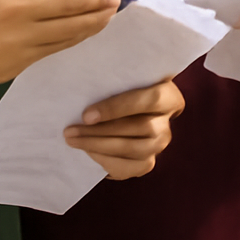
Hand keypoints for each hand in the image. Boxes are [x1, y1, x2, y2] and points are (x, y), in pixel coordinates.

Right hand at [0, 0, 120, 82]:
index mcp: (13, 5)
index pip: (68, 2)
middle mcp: (17, 35)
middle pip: (71, 26)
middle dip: (97, 16)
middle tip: (116, 5)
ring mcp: (12, 58)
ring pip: (60, 44)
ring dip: (83, 31)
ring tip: (100, 18)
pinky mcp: (5, 72)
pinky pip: (41, 55)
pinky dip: (60, 43)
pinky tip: (70, 32)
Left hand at [64, 78, 184, 179]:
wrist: (132, 112)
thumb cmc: (124, 89)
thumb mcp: (126, 79)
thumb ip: (115, 78)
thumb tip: (84, 71)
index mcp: (169, 96)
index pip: (149, 101)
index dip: (118, 108)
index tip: (87, 114)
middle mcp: (168, 123)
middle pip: (140, 129)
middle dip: (100, 132)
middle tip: (70, 130)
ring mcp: (159, 146)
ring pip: (131, 150)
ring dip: (98, 147)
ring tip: (72, 140)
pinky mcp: (146, 164)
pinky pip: (126, 169)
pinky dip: (104, 161)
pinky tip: (87, 152)